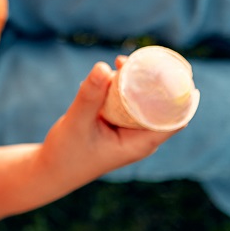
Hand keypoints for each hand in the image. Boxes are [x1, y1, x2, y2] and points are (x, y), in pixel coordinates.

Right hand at [38, 61, 181, 185]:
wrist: (50, 171)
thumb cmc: (66, 153)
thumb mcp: (77, 122)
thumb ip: (90, 96)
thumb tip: (103, 66)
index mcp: (141, 143)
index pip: (175, 118)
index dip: (179, 94)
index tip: (173, 70)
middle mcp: (140, 137)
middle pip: (161, 106)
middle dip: (154, 82)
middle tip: (138, 59)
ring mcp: (129, 131)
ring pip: (142, 102)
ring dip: (135, 83)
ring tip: (120, 63)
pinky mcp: (117, 125)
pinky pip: (127, 104)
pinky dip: (121, 89)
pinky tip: (108, 77)